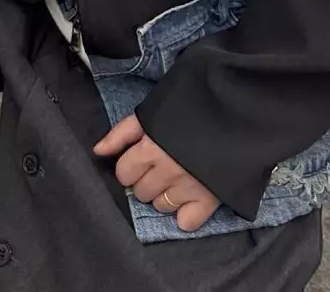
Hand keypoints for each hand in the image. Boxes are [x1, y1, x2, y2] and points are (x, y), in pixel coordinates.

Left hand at [94, 113, 219, 231]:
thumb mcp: (151, 113)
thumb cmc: (188, 107)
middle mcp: (167, 171)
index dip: (131, 166)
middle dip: (147, 180)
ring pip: (161, 206)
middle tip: (162, 166)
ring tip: (178, 177)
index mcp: (151, 148)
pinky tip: (190, 197)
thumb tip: (97, 151)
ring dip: (165, 195)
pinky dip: (186, 214)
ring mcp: (188, 188)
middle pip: (141, 192)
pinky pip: (186, 222)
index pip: (124, 173)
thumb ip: (122, 132)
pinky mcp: (209, 200)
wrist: (232, 110)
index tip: (142, 158)